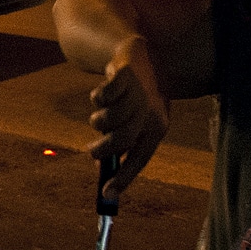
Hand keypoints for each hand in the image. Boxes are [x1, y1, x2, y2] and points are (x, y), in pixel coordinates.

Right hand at [86, 36, 168, 196]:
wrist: (140, 56)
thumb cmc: (138, 97)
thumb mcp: (138, 121)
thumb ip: (124, 145)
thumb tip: (103, 173)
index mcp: (159, 126)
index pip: (141, 157)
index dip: (124, 177)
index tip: (107, 193)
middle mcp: (151, 110)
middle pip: (122, 139)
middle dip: (102, 150)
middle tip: (91, 152)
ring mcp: (138, 92)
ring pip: (107, 118)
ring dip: (97, 121)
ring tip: (99, 117)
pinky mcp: (124, 75)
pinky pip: (101, 95)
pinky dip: (96, 98)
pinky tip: (102, 93)